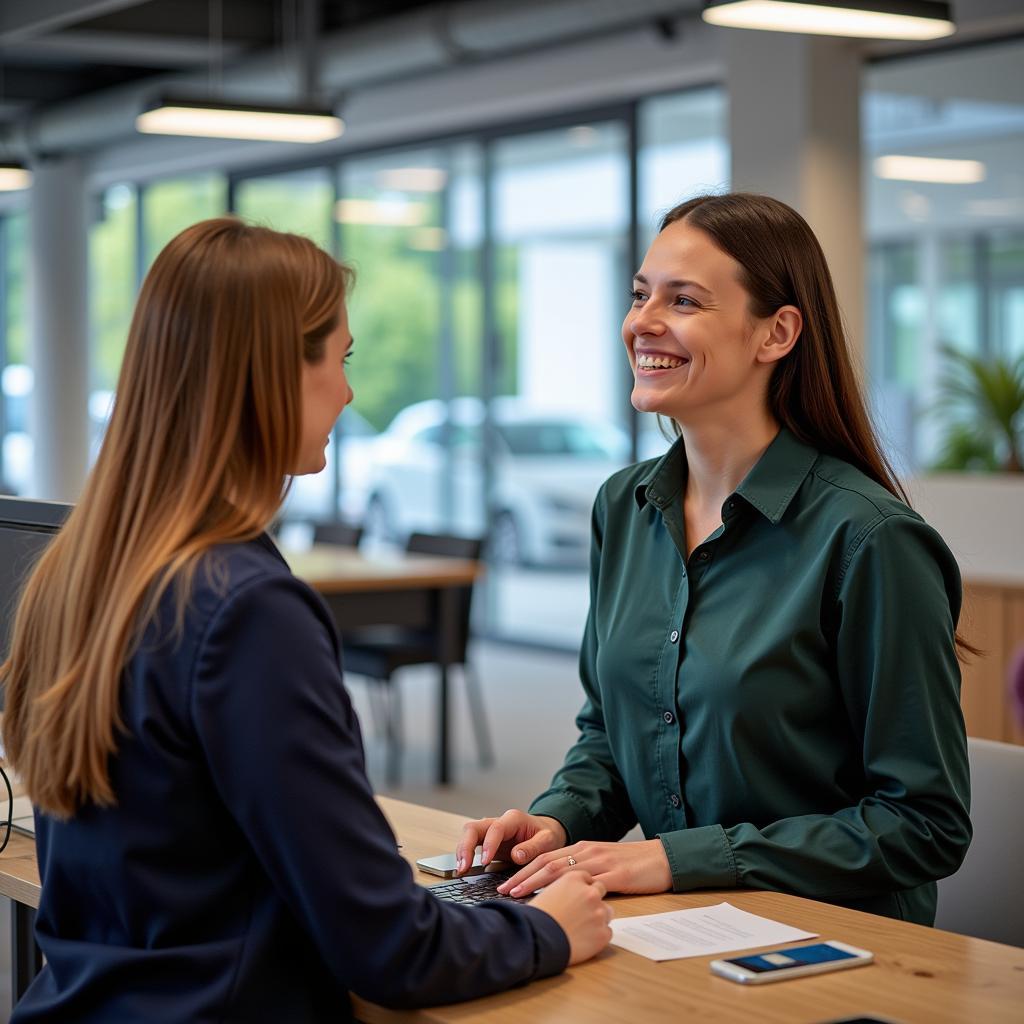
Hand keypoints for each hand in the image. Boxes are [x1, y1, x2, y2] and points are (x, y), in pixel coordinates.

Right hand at [455, 809, 566, 875]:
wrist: (546, 832)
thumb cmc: (547, 835)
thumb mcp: (548, 841)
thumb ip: (533, 848)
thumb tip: (517, 856)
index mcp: (513, 819)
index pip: (495, 829)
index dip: (488, 844)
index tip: (484, 861)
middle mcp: (498, 822)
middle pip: (473, 828)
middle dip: (465, 847)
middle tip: (463, 868)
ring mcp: (490, 831)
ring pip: (468, 834)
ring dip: (461, 851)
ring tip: (461, 871)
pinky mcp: (486, 841)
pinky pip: (471, 844)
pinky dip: (465, 855)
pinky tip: (463, 868)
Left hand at [497, 839, 671, 897]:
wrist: (664, 859)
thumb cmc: (634, 865)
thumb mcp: (603, 863)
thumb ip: (583, 871)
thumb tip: (559, 887)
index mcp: (583, 849)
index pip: (546, 858)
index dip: (524, 870)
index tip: (506, 884)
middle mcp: (587, 851)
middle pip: (547, 862)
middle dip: (522, 877)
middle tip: (503, 891)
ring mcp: (600, 861)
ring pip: (561, 870)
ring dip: (536, 882)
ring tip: (518, 894)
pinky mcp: (615, 874)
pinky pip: (587, 882)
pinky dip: (568, 890)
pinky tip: (558, 899)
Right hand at [529, 872, 612, 964]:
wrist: (536, 939)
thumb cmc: (535, 918)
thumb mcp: (545, 893)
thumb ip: (560, 889)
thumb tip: (564, 895)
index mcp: (574, 878)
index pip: (586, 877)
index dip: (582, 886)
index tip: (578, 894)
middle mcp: (590, 892)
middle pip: (600, 889)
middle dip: (593, 898)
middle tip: (582, 910)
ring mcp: (598, 912)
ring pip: (606, 910)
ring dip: (598, 916)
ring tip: (583, 926)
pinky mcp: (603, 933)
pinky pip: (606, 931)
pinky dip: (598, 936)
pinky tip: (585, 940)